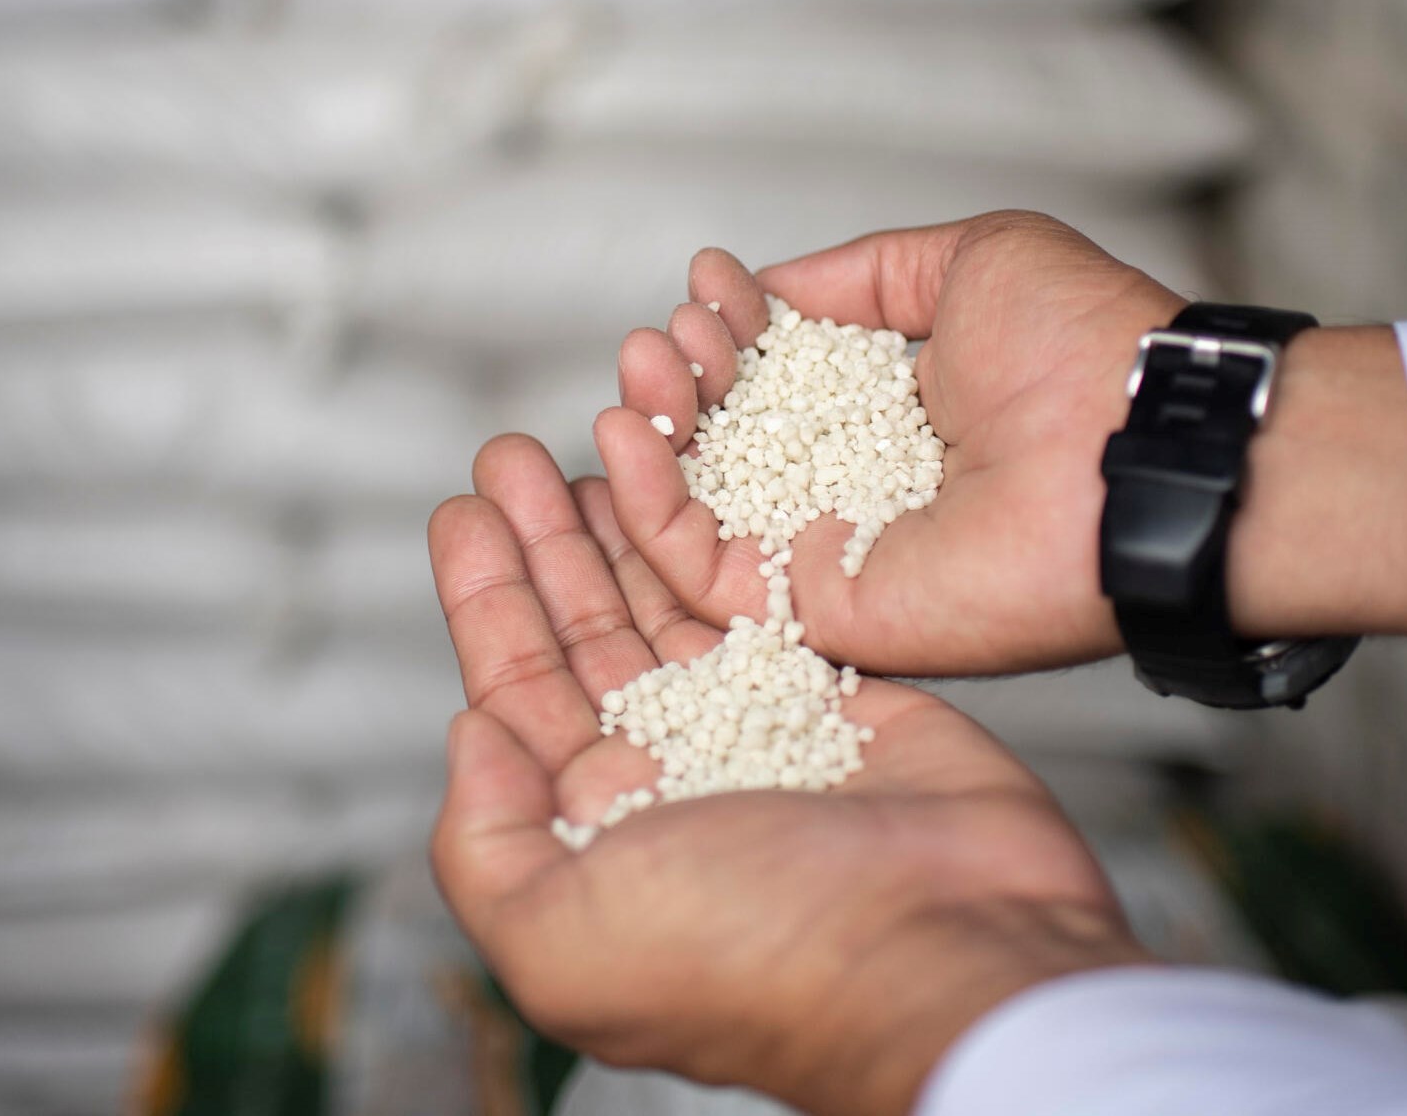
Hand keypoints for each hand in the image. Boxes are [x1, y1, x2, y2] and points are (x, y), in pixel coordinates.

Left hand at [427, 435, 1144, 1115]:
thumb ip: (485, 848)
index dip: (485, 602)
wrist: (946, 949)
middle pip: (582, 637)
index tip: (460, 512)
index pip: (515, 698)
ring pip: (663, 608)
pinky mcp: (832, 694)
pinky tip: (686, 482)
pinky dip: (713, 540)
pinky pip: (755, 599)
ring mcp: (747, 733)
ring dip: (615, 526)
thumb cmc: (758, 959)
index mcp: (593, 840)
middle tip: (511, 454)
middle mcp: (665, 782)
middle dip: (541, 544)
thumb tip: (469, 735)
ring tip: (580, 446)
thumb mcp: (562, 941)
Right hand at [596, 211, 1178, 674]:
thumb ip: (865, 276)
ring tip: (641, 368)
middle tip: (666, 335)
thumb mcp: (972, 261)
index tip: (711, 287)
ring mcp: (838, 557)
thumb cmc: (1086, 350)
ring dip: (650, 435)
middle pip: (724, 448)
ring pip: (697, 510)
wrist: (1135, 443)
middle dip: (680, 380)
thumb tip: (773, 286)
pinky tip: (627, 433)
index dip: (730, 333)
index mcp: (898, 418)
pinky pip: (703, 578)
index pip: (777, 383)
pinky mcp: (820, 613)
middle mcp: (862, 492)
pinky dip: (646, 509)